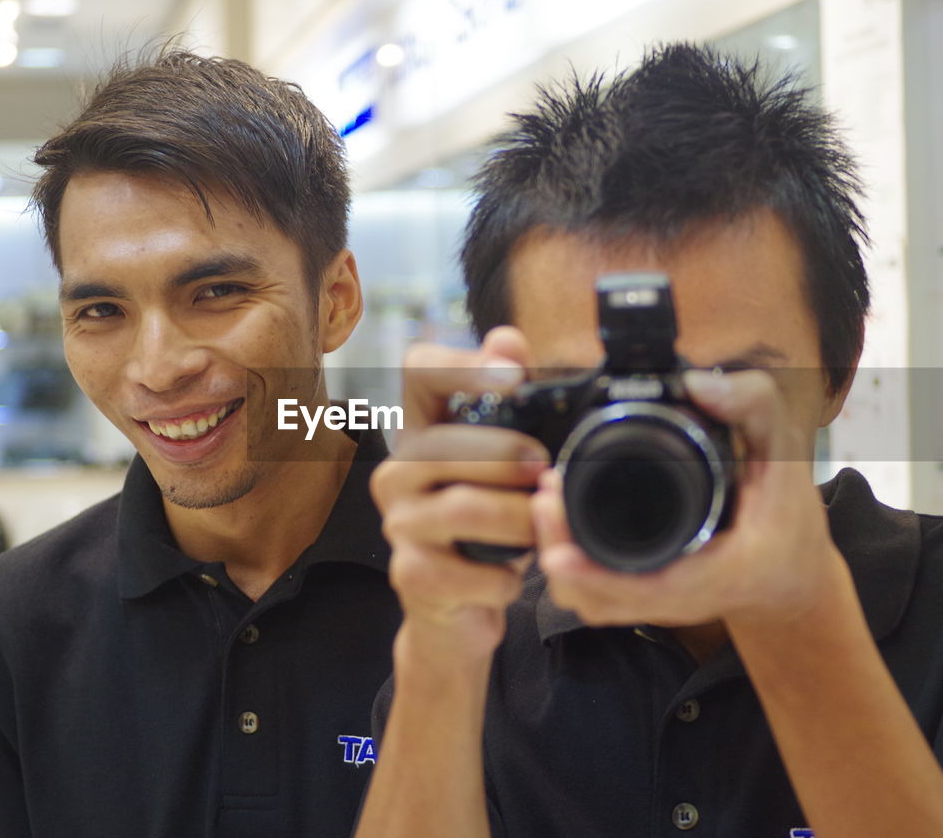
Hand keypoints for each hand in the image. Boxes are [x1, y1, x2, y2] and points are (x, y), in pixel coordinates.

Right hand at [371, 327, 545, 659]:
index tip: (514, 377)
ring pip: (462, 508)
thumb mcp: (500, 460)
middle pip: (444, 443)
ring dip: (517, 519)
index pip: (420, 369)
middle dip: (506, 456)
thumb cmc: (485, 523)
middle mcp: (397, 470)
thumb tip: (508, 338)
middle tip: (545, 471)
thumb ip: (508, 401)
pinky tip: (514, 575)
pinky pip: (468, 571)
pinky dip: (504, 576)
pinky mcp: (409, 574)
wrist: (457, 604)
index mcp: (422, 428)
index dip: (463, 364)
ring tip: (542, 525)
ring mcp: (399, 523)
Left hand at [532, 369, 845, 631]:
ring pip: (594, 604)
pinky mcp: (647, 603)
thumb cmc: (789, 516)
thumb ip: (750, 406)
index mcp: (727, 571)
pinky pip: (598, 601)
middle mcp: (688, 597)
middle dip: (563, 555)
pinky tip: (557, 533)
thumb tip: (696, 382)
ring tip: (545, 508)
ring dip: (562, 564)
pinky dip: (571, 576)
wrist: (791, 575)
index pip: (656, 588)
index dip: (602, 578)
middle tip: (544, 500)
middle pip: (605, 600)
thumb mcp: (785, 451)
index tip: (559, 555)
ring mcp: (662, 605)